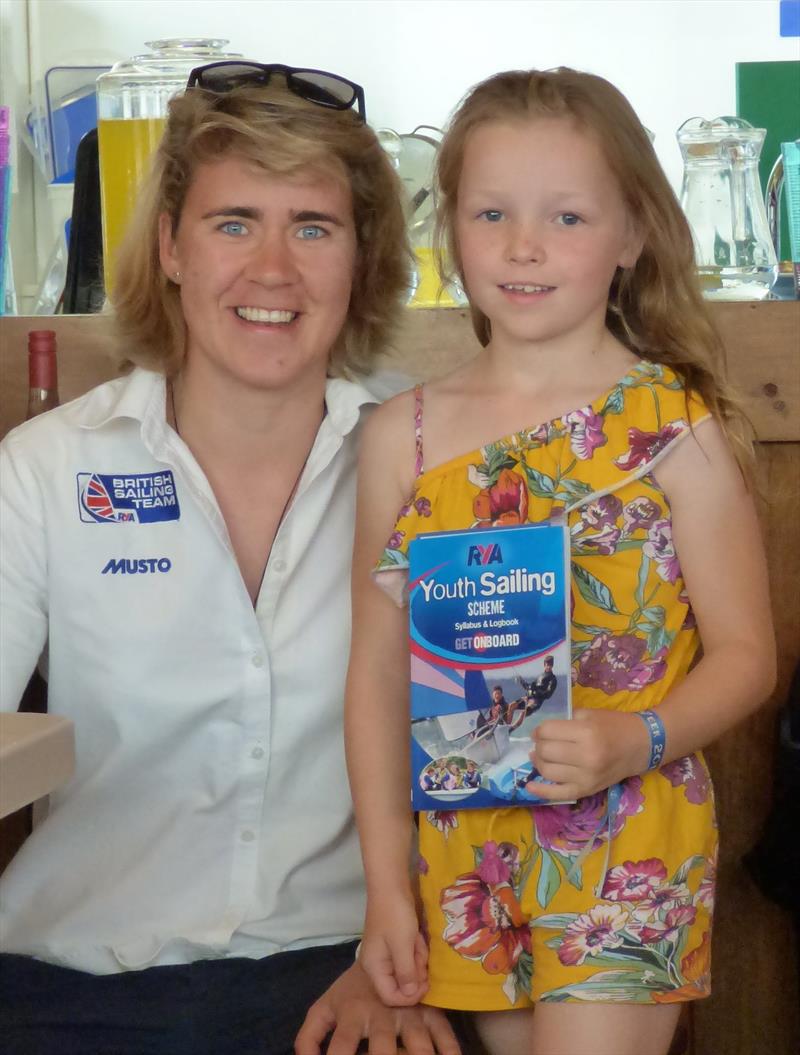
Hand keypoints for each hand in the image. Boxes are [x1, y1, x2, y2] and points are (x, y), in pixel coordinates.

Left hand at [295, 961, 460, 1054]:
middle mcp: (381, 1014)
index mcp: (353, 1013)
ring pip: (419, 1044)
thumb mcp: (325, 1007)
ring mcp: (408, 1012)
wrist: (383, 945)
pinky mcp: (430, 1010)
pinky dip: (450, 1050)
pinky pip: (445, 1033)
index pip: (341, 1043)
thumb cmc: (351, 990)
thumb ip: (309, 1035)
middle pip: (383, 1047)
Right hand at [360, 894, 428, 1006]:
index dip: (410, 996)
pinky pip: (408, 956)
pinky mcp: (394, 944)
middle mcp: (377, 965)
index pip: (390, 997)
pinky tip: (416, 936)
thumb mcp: (403, 946)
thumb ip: (407, 974)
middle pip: (400, 984)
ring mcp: (386, 954)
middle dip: (415, 972)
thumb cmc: (395, 916)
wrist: (390, 886)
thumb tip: (410, 994)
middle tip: (421, 954)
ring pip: (407, 970)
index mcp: (374, 968)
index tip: (426, 983)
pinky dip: (415, 949)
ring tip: (418, 941)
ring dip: (417, 958)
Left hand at [530, 708, 650, 800]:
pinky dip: (541, 791)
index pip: (548, 731)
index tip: (541, 731)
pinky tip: (529, 786)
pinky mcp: (587, 791)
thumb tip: (539, 733)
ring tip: (541, 756)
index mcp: (586, 733)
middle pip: (545, 751)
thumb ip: (564, 722)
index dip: (539, 730)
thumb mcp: (589, 714)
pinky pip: (558, 794)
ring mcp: (586, 777)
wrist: (640, 746)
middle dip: (538, 745)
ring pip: (548, 771)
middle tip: (542, 742)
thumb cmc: (615, 726)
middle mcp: (586, 757)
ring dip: (539, 762)